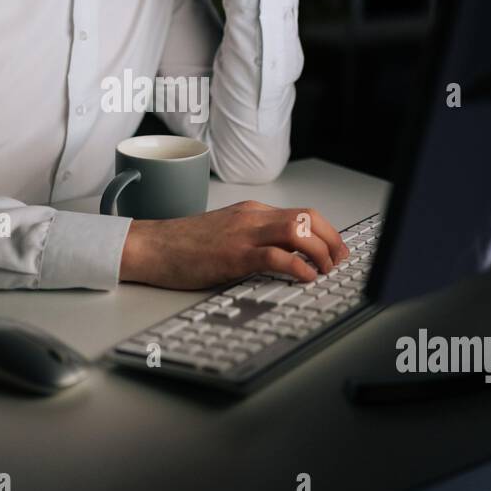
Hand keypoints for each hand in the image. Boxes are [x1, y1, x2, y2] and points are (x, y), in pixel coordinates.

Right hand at [119, 200, 349, 288]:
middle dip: (332, 240)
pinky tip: (305, 278)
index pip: (302, 213)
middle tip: (339, 262)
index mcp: (251, 212)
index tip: (337, 251)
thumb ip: (253, 240)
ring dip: (320, 252)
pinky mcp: (233, 254)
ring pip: (298, 230)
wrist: (150, 247)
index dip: (327, 232)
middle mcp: (252, 217)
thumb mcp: (225, 235)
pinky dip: (298, 266)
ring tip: (325, 271)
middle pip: (308, 217)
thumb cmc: (183, 246)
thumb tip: (283, 258)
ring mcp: (243, 234)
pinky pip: (275, 256)